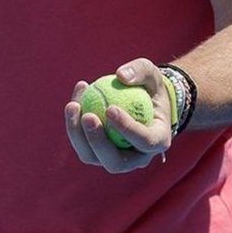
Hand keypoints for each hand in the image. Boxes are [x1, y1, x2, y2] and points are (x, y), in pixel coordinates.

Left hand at [64, 58, 174, 173]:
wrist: (144, 103)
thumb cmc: (150, 88)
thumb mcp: (152, 74)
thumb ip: (141, 71)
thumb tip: (120, 76)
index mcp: (158, 141)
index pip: (144, 141)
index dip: (127, 128)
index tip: (110, 108)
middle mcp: (138, 158)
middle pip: (115, 162)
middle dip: (98, 141)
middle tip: (87, 115)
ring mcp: (116, 160)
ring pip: (92, 157)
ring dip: (78, 134)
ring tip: (73, 105)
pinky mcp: (97, 155)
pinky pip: (82, 144)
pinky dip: (74, 125)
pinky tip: (74, 101)